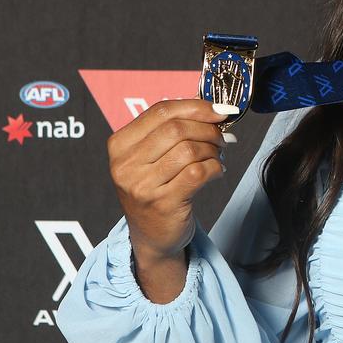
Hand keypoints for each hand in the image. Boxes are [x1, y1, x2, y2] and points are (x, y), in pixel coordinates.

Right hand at [107, 95, 238, 271]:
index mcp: (120, 144)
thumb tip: (211, 107)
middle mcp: (125, 164)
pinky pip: (198, 172)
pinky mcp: (163, 203)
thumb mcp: (152, 157)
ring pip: (190, 150)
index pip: (161, 111)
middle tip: (222, 137)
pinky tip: (217, 171)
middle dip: (208, 129)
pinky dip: (216, 167)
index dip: (196, 106)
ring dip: (213, 149)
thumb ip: (172, 130)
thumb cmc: (156, 189)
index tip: (220, 110)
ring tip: (218, 155)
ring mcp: (142, 185)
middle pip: (177, 128)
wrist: (152, 236)